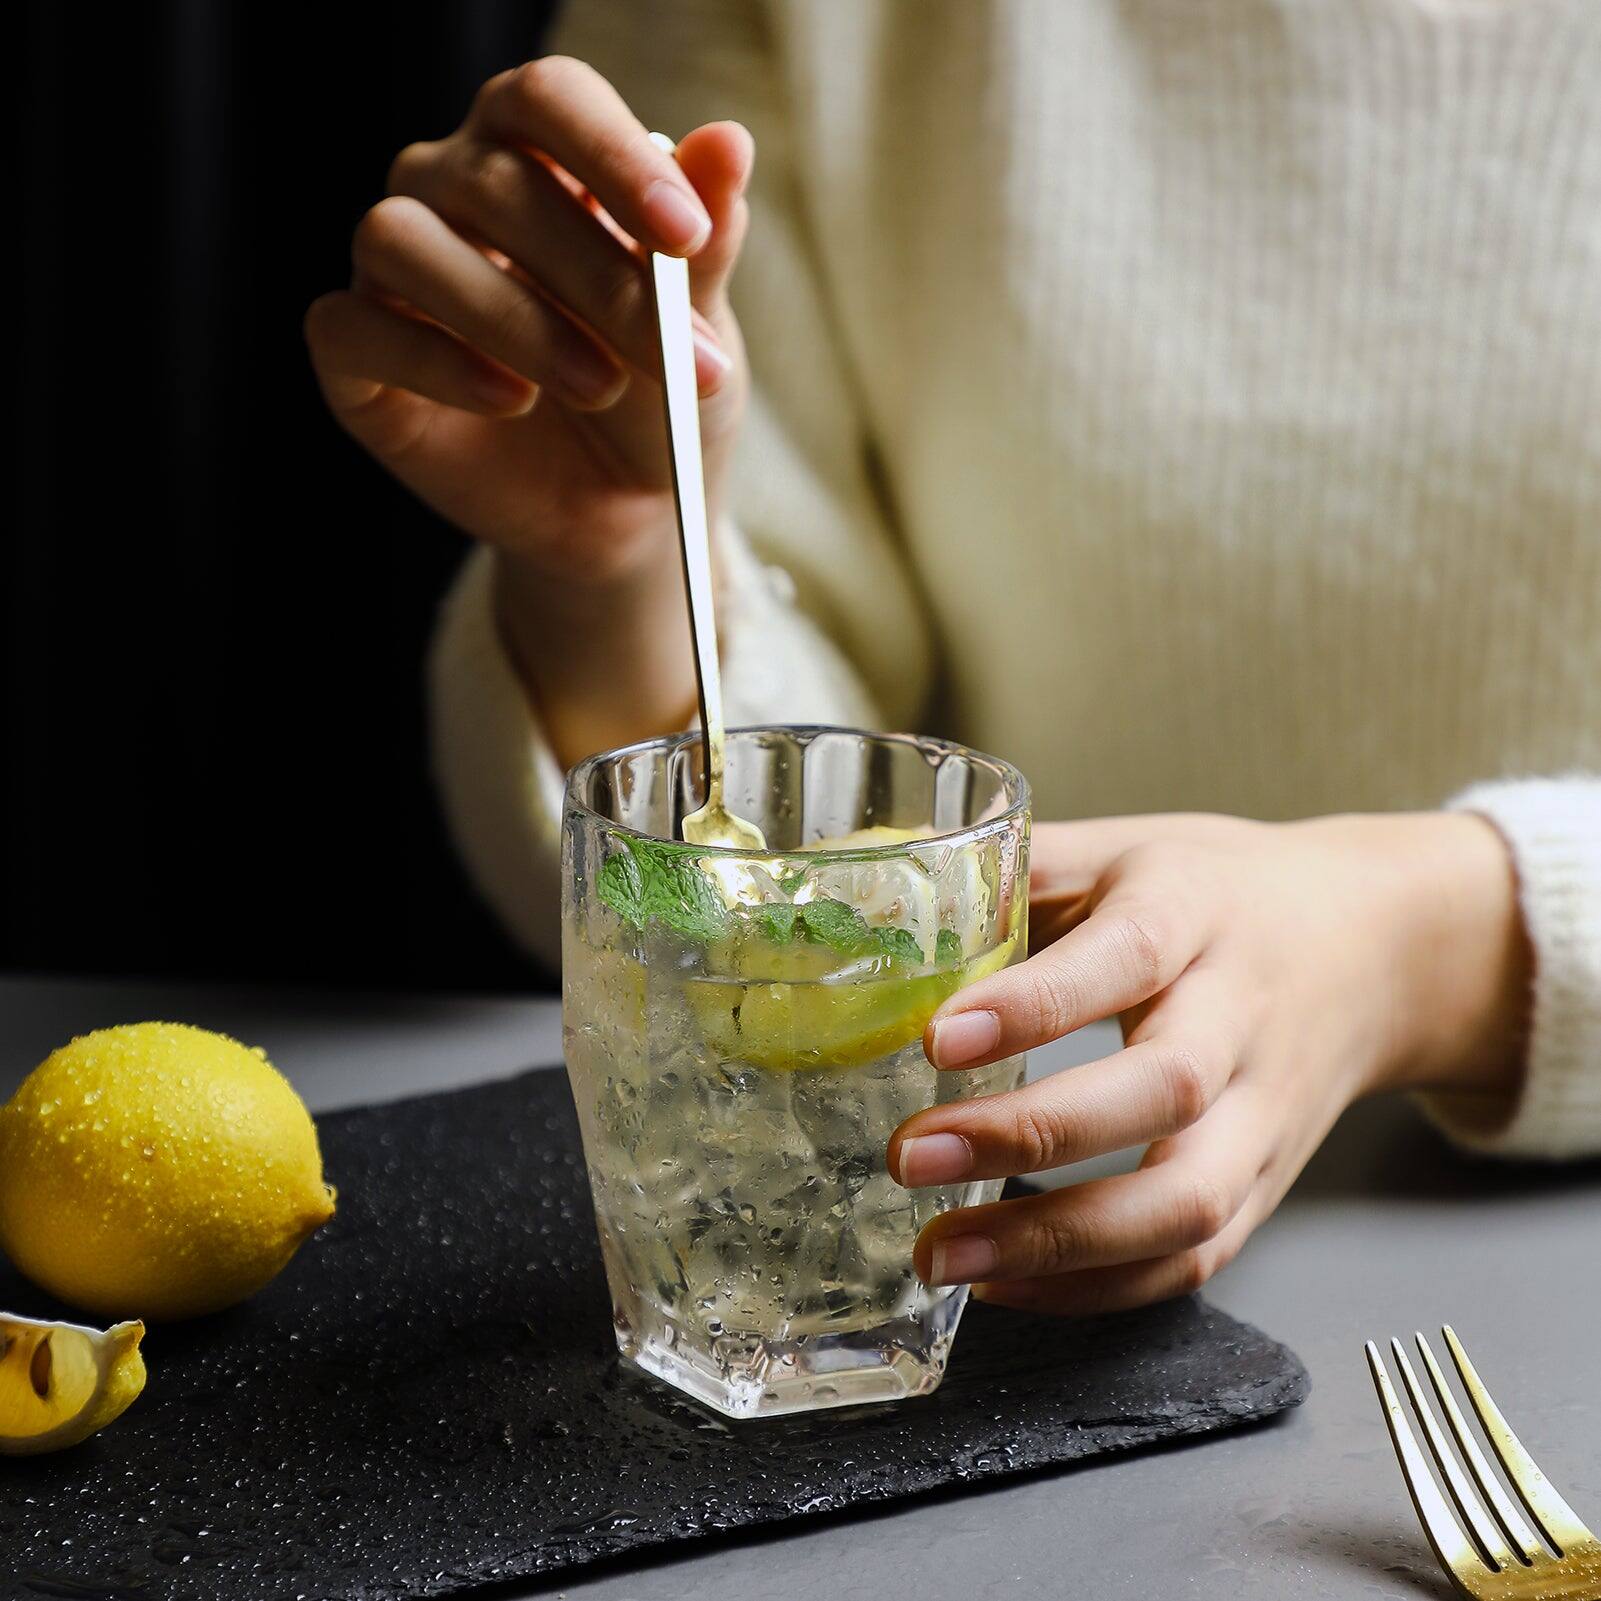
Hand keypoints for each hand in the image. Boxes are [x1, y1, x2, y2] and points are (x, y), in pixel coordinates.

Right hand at [304, 58, 753, 762]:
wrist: (622, 509)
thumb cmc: (657, 396)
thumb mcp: (697, 330)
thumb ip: (704, 244)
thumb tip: (730, 144)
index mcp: (534, 152)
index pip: (548, 99)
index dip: (614, 156)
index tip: (686, 235)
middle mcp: (446, 188)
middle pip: (491, 183)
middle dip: (598, 279)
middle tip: (675, 361)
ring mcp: (391, 270)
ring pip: (402, 241)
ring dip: (513, 318)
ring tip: (598, 386)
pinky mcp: (355, 352)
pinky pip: (353, 327)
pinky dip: (435, 362)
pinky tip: (512, 401)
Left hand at [887, 812, 1530, 1313]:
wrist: (1374, 947)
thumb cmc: (1219, 894)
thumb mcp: (1125, 849)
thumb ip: (1017, 868)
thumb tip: (877, 888)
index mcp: (1196, 911)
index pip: (1125, 956)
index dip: (1035, 1004)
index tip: (937, 1039)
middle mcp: (1240, 1017)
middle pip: (1161, 1090)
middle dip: (1031, 1135)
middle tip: (911, 1156)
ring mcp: (1264, 1114)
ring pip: (1186, 1201)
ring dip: (1058, 1245)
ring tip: (943, 1254)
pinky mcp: (1266, 1186)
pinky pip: (1195, 1259)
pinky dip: (1098, 1289)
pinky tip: (1005, 1286)